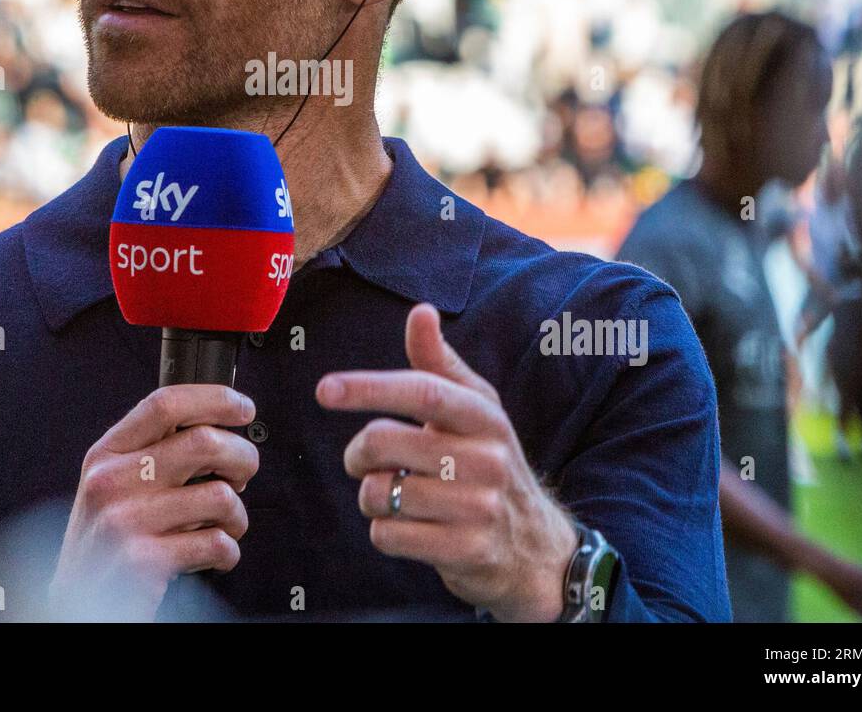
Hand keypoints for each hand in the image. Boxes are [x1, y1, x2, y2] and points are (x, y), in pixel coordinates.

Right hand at [48, 384, 259, 620]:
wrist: (76, 603)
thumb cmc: (104, 541)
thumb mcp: (112, 483)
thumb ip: (151, 451)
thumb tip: (216, 424)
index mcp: (106, 454)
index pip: (165, 404)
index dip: (215, 399)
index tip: (242, 407)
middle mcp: (112, 481)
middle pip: (203, 442)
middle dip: (242, 457)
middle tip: (243, 473)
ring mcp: (126, 520)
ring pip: (219, 495)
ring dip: (237, 514)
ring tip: (226, 525)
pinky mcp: (144, 561)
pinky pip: (215, 542)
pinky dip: (228, 550)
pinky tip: (215, 554)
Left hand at [316, 302, 579, 621]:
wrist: (536, 547)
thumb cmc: (488, 463)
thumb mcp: (474, 410)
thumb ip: (439, 364)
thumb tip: (421, 311)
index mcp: (484, 415)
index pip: (422, 391)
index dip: (369, 386)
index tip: (325, 389)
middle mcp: (487, 458)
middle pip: (383, 441)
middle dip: (358, 453)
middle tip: (365, 461)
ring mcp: (479, 507)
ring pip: (379, 492)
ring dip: (370, 496)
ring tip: (394, 495)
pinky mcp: (467, 551)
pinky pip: (389, 535)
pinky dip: (384, 530)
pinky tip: (408, 527)